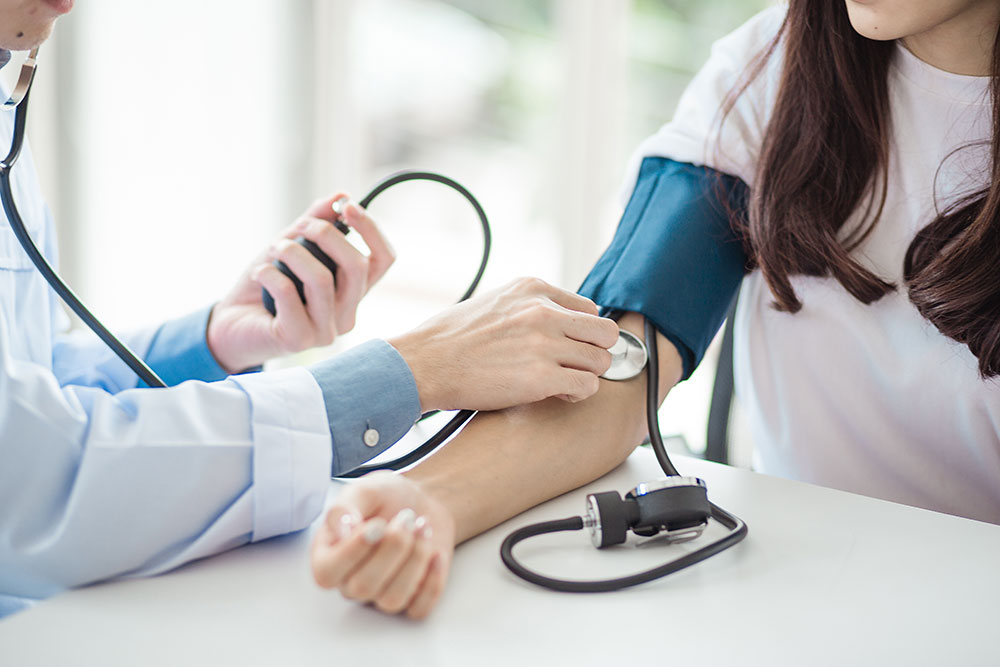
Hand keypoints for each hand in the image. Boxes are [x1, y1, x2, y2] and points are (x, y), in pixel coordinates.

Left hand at [206, 195, 394, 371]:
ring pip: (322, 280)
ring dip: (293, 252)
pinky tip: (259, 272)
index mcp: (352, 292)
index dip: (371, 229)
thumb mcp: (291, 246)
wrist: (229, 324)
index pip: (383, 260)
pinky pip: (289, 294)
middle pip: (358, 267)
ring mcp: (326, 331)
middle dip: (327, 234)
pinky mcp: (299, 339)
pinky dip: (270, 273)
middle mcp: (346, 314)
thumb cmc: (264, 286)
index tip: (347, 207)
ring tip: (274, 248)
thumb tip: (341, 196)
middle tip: (301, 226)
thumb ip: (316, 223)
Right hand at [311, 473, 455, 619]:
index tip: (378, 524)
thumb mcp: (363, 491)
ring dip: (414, 559)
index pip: (327, 573)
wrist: (421, 502)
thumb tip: (342, 530)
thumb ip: (344, 508)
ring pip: (392, 599)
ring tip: (423, 527)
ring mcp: (380, 595)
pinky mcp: (411, 600)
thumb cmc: (386, 498)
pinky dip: (432, 581)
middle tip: (407, 517)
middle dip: (393, 547)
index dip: (353, 551)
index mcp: (328, 556)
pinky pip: (419, 609)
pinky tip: (436, 552)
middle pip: (363, 587)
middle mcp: (350, 582)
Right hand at [388, 277, 619, 411]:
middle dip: (594, 352)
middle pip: (604, 332)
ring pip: (601, 360)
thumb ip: (528, 307)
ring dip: (586, 375)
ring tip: (562, 382)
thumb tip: (555, 321)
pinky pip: (588, 386)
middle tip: (574, 366)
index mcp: (532, 289)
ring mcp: (545, 344)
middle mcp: (543, 311)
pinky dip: (578, 394)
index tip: (568, 346)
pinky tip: (557, 394)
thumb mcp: (493, 302)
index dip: (582, 332)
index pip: (589, 308)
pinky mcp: (542, 377)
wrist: (423, 363)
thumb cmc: (449, 339)